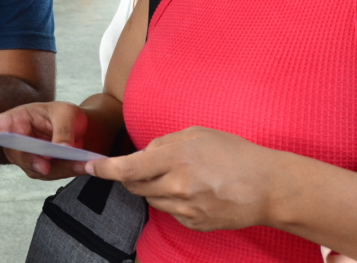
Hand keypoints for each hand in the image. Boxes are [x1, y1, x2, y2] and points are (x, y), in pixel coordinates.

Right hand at [0, 102, 88, 179]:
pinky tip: (81, 166)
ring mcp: (27, 156)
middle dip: (30, 160)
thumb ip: (63, 130)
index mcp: (18, 118)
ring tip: (78, 164)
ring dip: (56, 168)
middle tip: (46, 166)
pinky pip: (49, 174)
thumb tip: (63, 149)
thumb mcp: (66, 114)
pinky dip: (65, 171)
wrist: (80, 128)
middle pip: (15, 153)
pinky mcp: (40, 168)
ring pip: (34, 168)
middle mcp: (18, 139)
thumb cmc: (66, 114)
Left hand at [86, 126, 281, 231]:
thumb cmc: (235, 154)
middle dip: (129, 176)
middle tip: (144, 166)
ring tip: (180, 176)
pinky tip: (194, 191)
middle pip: (134, 185)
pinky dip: (171, 200)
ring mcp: (185, 207)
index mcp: (176, 156)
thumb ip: (164, 142)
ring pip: (150, 198)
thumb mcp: (197, 134)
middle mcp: (177, 184)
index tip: (89, 167)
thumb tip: (142, 154)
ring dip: (153, 187)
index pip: (128, 167)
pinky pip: (169, 210)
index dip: (104, 169)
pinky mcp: (193, 223)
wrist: (267, 187)